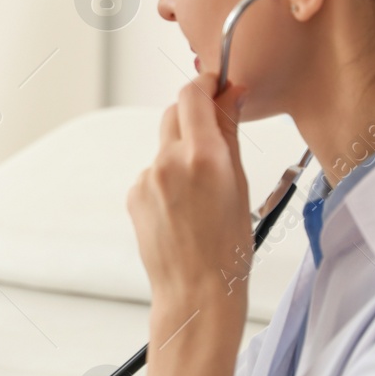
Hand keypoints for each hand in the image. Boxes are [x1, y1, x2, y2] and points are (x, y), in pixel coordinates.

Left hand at [127, 74, 252, 321]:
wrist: (196, 292)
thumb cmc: (229, 248)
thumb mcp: (239, 185)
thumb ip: (229, 134)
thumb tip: (230, 95)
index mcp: (202, 156)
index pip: (192, 94)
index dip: (204, 84)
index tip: (215, 86)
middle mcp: (169, 162)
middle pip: (175, 113)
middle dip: (194, 115)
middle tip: (215, 137)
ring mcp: (147, 179)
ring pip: (165, 146)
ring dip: (182, 153)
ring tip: (202, 194)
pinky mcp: (134, 195)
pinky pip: (154, 173)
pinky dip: (168, 180)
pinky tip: (183, 209)